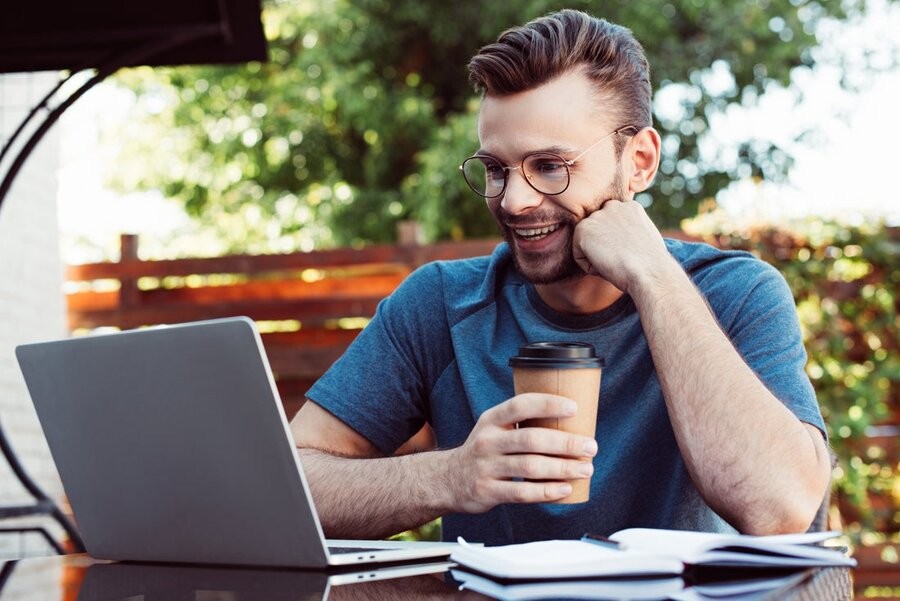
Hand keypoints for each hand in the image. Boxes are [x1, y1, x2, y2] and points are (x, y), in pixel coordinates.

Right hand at [447, 393, 597, 513]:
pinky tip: (565, 488)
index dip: (548, 404)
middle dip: (565, 443)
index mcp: (492, 420)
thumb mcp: (494, 429)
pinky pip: (522, 492)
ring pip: (530, 466)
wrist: (448, 479)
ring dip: (562, 468)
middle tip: (589, 446)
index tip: (573, 408)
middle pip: (531, 439)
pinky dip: (547, 491)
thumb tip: (570, 423)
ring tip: (584, 469)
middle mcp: (487, 440)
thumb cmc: (484, 451)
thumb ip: (522, 424)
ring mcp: (486, 466)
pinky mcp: (488, 491)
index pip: (520, 405)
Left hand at [572, 199, 670, 292]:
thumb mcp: (646, 238)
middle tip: (621, 260)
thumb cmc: (652, 264)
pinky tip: (607, 265)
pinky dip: (589, 267)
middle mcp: (613, 206)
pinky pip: (578, 255)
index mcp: (630, 207)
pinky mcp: (583, 229)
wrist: (648, 271)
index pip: (612, 224)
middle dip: (604, 247)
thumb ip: (631, 231)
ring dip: (597, 257)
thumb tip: (623, 240)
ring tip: (615, 262)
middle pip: (597, 232)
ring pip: (587, 244)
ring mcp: (597, 216)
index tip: (628, 254)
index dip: (617, 243)